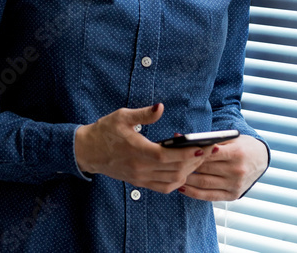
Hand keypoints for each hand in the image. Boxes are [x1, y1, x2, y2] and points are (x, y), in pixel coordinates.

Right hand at [74, 103, 209, 193]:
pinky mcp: (139, 182)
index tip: (203, 147)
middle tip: (209, 149)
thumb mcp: (121, 116)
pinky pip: (164, 187)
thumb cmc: (105, 130)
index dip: (187, 154)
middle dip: (195, 161)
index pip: (167, 157)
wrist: (87, 151)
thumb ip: (143, 114)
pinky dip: (178, 181)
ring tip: (199, 158)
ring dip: (189, 171)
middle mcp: (140, 168)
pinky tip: (185, 171)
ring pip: (172, 181)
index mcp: (136, 151)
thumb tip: (160, 107)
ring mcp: (140, 178)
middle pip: (174, 170)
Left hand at [177, 134, 268, 200]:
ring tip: (173, 174)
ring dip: (186, 179)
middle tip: (169, 163)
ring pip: (204, 182)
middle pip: (204, 168)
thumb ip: (207, 139)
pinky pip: (209, 196)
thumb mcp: (229, 138)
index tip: (176, 151)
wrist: (262, 159)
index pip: (209, 153)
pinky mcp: (233, 196)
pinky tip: (182, 187)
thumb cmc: (241, 145)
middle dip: (185, 165)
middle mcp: (237, 171)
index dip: (191, 152)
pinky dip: (193, 193)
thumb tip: (178, 137)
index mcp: (237, 153)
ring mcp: (235, 185)